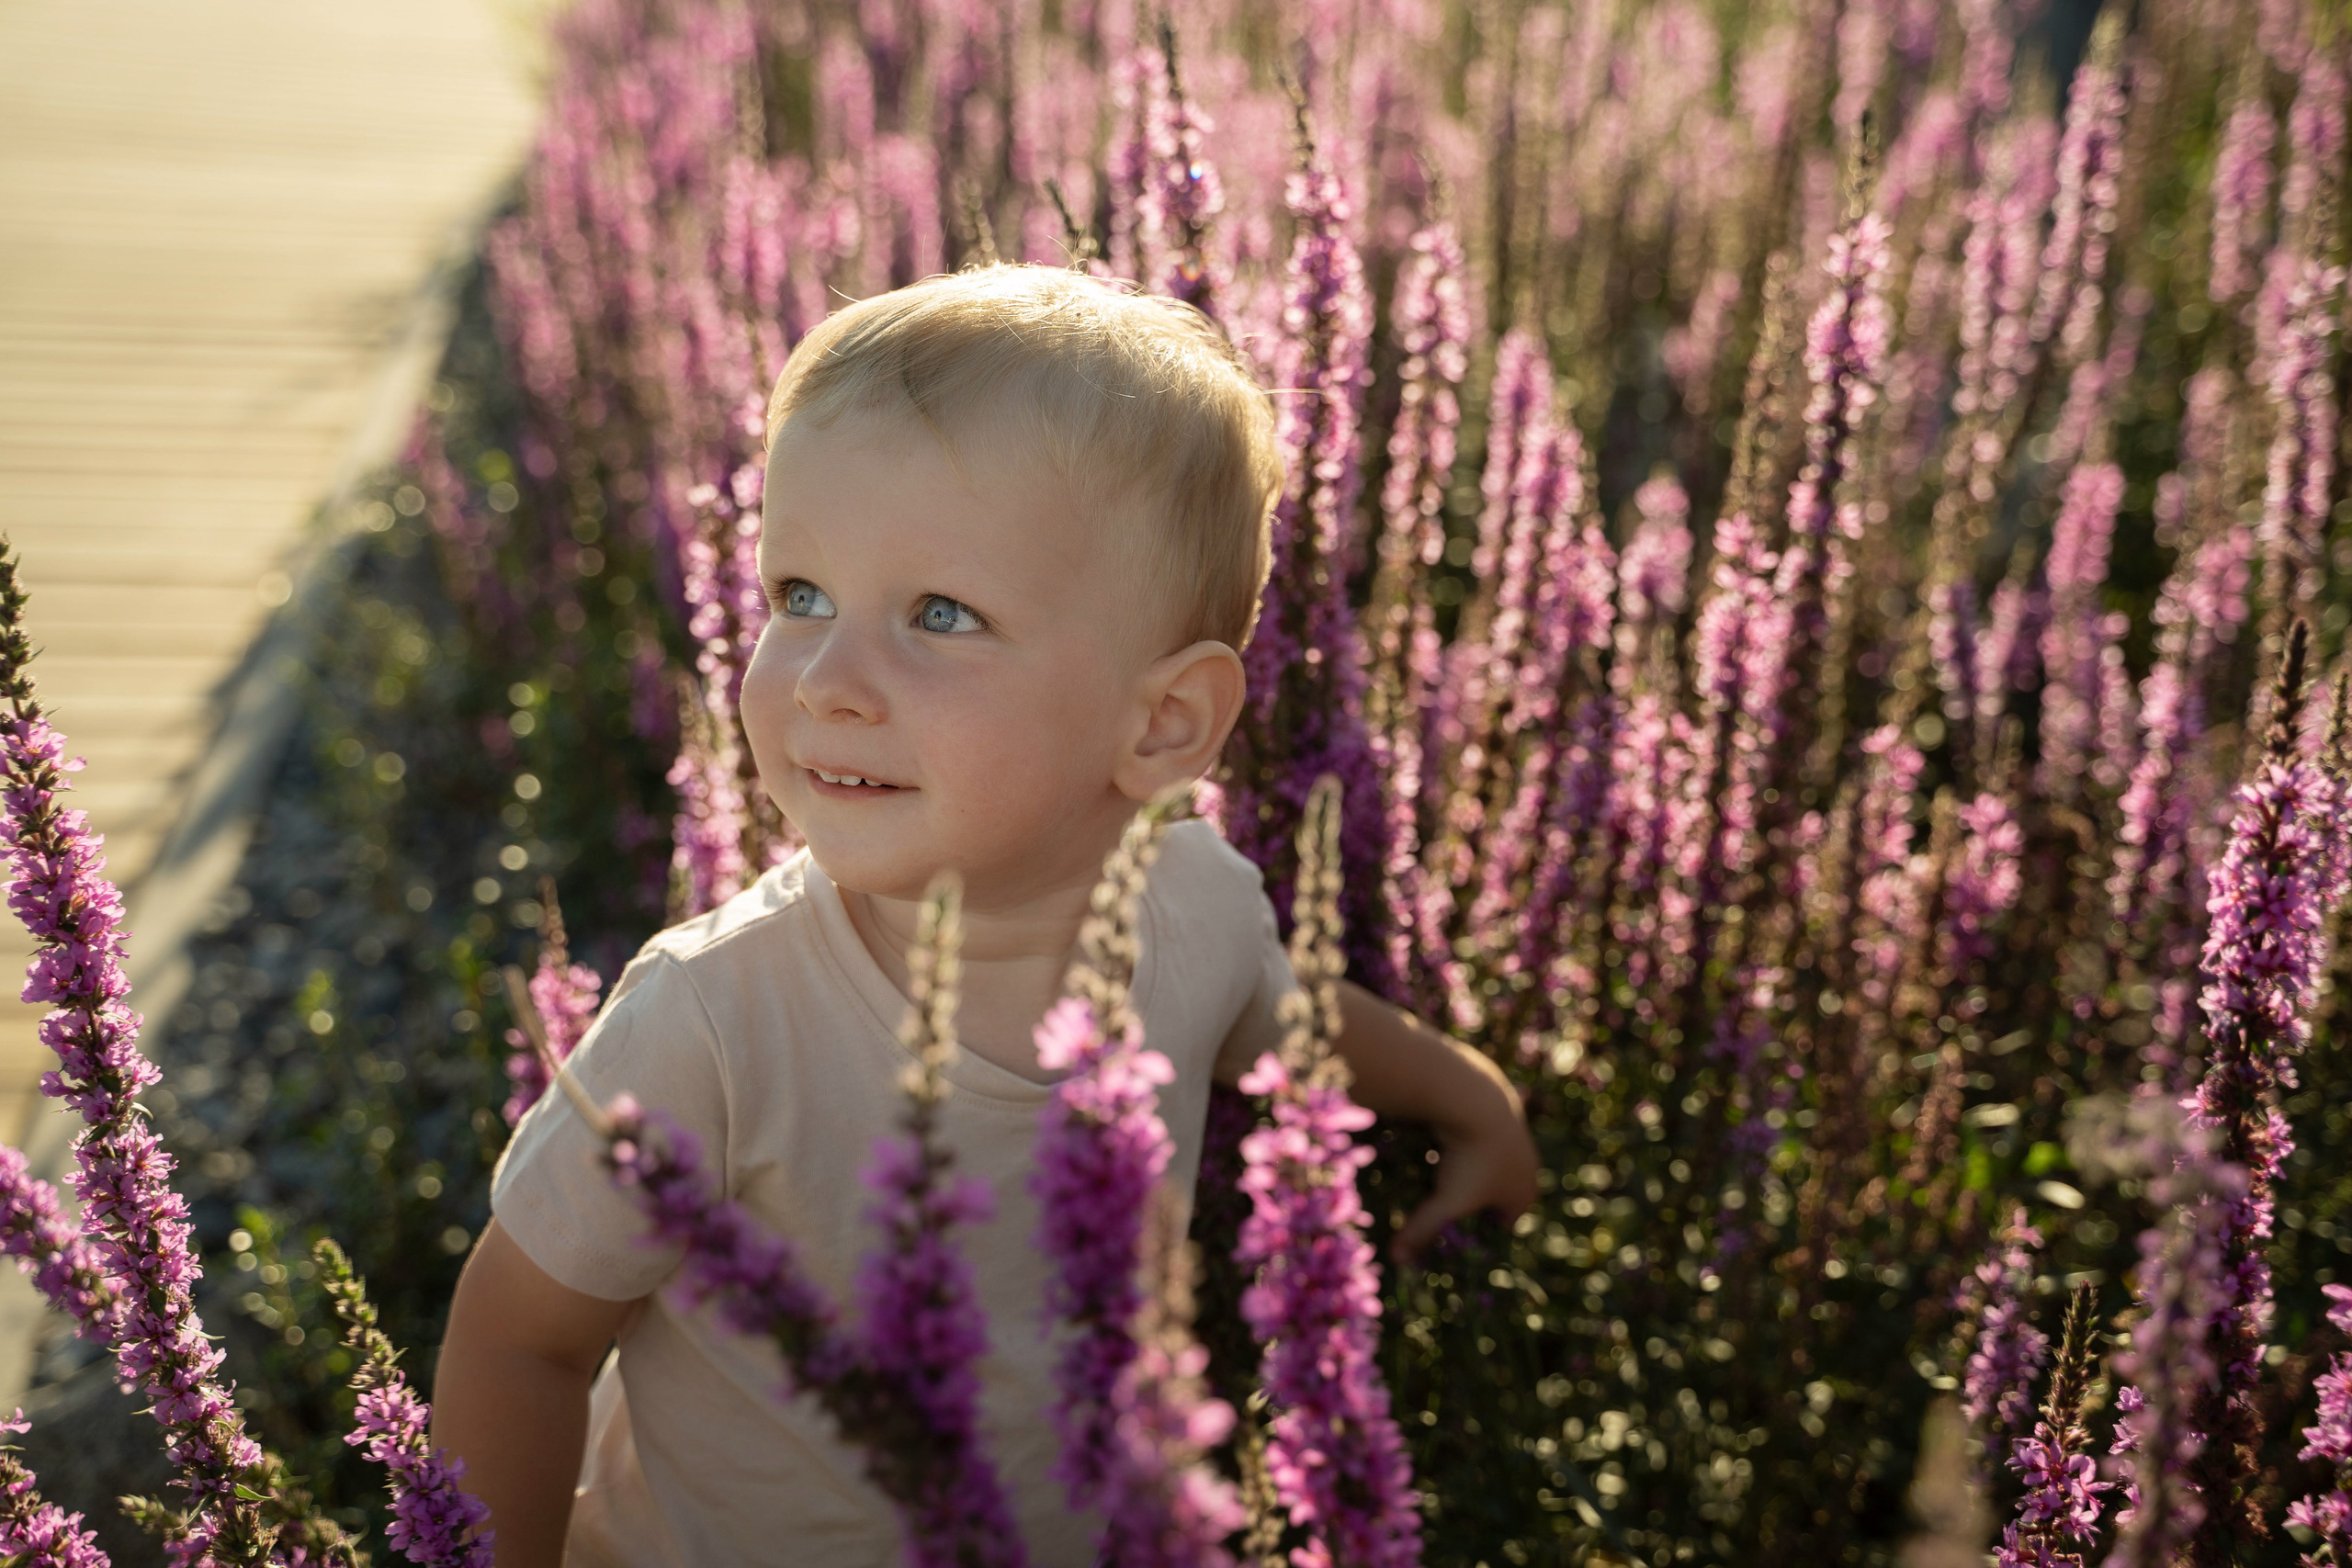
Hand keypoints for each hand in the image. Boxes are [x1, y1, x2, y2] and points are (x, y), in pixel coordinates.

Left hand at [1391, 1100, 1539, 1264]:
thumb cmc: (1466, 1160)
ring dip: (1473, 1166)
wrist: (1476, 1099)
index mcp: (1522, 1195)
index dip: (1478, 1232)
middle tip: (1444, 1203)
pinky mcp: (1505, 1110)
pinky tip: (1449, 1135)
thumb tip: (1396, 1260)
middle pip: (1498, 1194)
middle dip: (1474, 1200)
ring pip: (1492, 1161)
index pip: (1503, 1226)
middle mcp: (1528, 1168)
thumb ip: (1420, 1231)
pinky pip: (1483, 1132)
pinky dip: (1469, 1136)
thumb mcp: (1443, 1202)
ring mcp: (1519, 1138)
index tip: (1451, 1233)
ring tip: (1445, 1169)